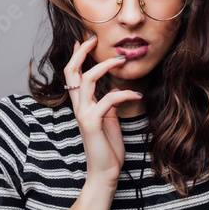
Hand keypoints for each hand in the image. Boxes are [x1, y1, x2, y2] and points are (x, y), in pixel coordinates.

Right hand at [64, 36, 142, 188]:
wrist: (105, 171)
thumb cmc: (107, 146)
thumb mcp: (109, 120)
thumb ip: (108, 104)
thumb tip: (112, 90)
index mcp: (82, 105)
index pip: (73, 75)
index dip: (77, 56)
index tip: (83, 40)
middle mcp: (79, 107)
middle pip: (71, 72)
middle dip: (81, 53)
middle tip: (92, 38)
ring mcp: (84, 114)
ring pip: (86, 80)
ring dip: (104, 66)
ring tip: (121, 59)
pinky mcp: (92, 123)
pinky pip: (108, 100)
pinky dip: (124, 94)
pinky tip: (137, 95)